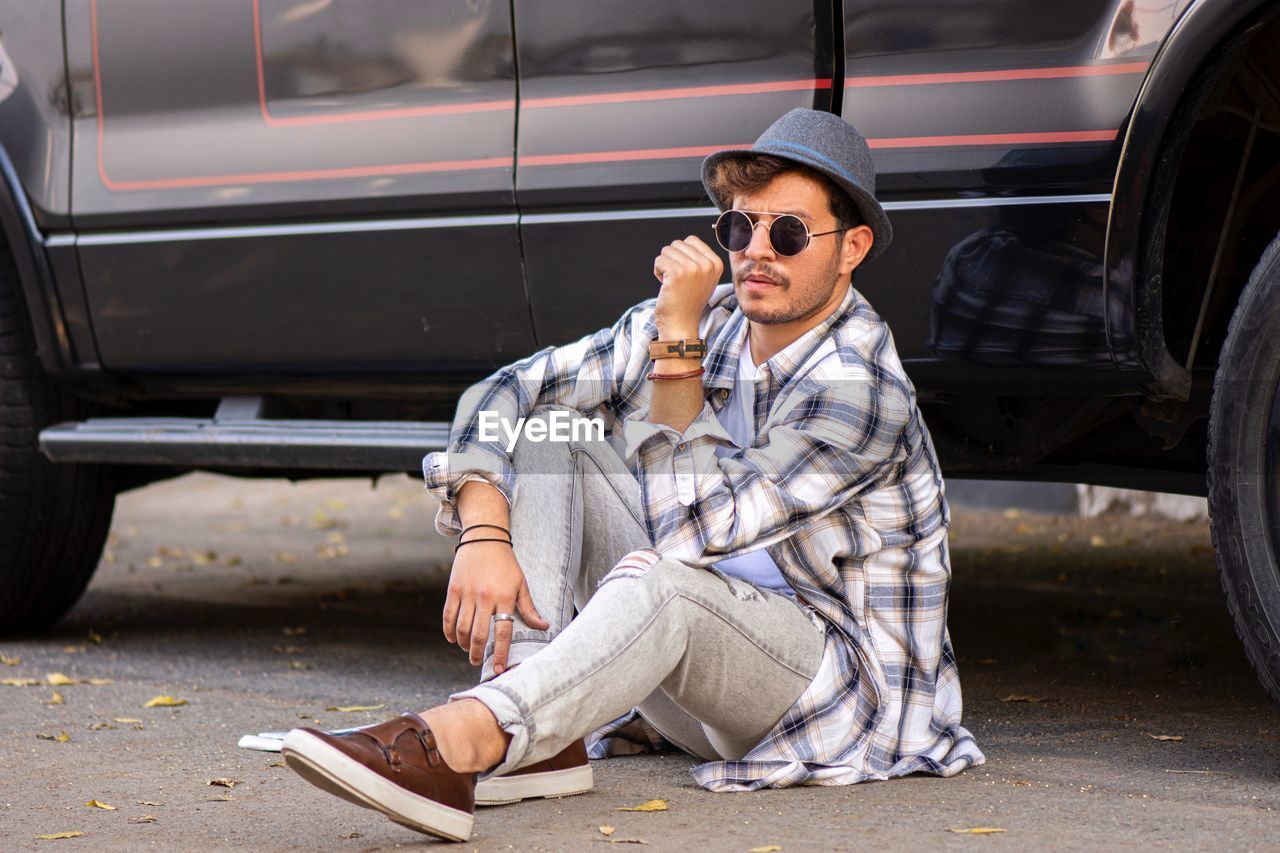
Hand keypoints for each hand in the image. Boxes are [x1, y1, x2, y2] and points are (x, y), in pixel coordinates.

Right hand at [442, 541, 548, 671]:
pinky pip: (448, 616)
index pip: (503, 632)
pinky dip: (449, 631)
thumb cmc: (506, 564)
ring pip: (462, 628)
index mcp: (504, 597)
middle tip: (478, 662)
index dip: (500, 653)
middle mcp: (485, 597)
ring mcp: (467, 593)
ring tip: (468, 650)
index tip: (499, 669)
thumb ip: (529, 608)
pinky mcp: (453, 589)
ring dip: (463, 644)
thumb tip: (543, 627)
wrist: (484, 539)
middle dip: (477, 653)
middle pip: (479, 634)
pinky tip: (453, 639)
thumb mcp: (521, 584)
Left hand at [653, 234, 722, 334]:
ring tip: (672, 283)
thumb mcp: (703, 278)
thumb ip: (699, 259)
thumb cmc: (688, 302)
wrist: (681, 325)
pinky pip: (659, 260)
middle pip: (678, 244)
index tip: (685, 274)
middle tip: (677, 280)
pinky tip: (664, 285)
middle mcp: (707, 265)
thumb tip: (685, 242)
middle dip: (672, 260)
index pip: (691, 240)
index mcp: (716, 263)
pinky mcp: (677, 273)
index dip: (682, 255)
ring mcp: (693, 268)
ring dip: (664, 266)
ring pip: (667, 250)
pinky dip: (657, 272)